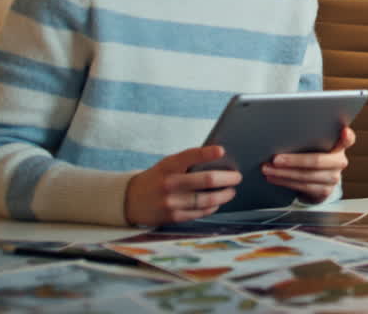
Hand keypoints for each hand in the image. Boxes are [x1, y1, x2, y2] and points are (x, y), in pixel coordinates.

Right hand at [124, 145, 241, 225]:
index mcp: (168, 166)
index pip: (189, 156)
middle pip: (206, 180)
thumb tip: (220, 161)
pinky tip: (218, 203)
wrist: (129, 200)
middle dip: (227, 178)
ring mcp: (171, 202)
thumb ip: (188, 162)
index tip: (221, 150)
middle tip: (237, 176)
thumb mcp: (167, 165)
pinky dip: (212, 207)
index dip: (206, 153)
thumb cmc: (157, 178)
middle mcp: (169, 183)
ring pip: (207, 199)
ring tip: (231, 191)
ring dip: (224, 195)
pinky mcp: (173, 217)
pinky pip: (200, 212)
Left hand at [262, 126, 355, 203]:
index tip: (343, 131)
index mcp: (339, 146)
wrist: (318, 181)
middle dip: (294, 160)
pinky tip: (274, 177)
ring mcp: (334, 178)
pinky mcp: (325, 191)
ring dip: (284, 173)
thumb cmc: (313, 156)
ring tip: (268, 169)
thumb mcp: (314, 145)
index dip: (347, 136)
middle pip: (318, 161)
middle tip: (275, 159)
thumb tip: (282, 134)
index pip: (348, 139)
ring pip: (307, 176)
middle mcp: (340, 162)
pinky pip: (303, 187)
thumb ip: (309, 139)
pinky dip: (285, 182)